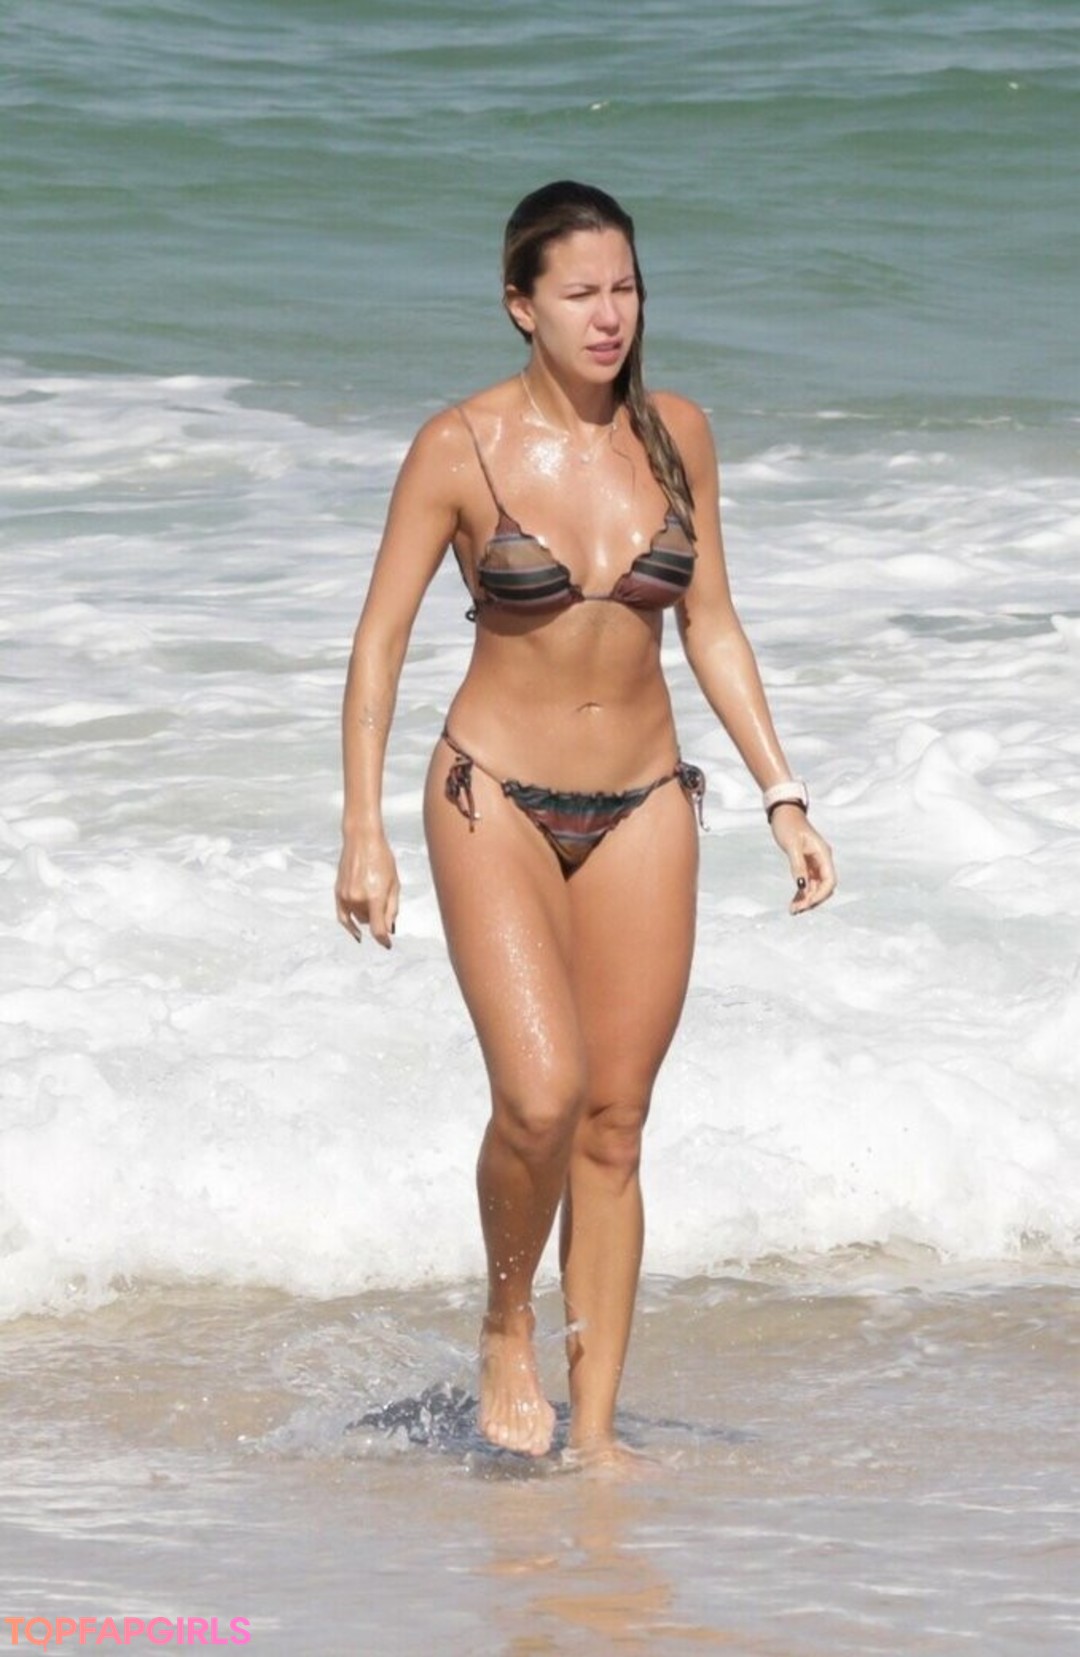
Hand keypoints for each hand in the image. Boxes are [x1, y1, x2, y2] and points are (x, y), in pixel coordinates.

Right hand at [335, 830, 399, 947]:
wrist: (362, 840)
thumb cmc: (383, 858)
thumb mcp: (395, 883)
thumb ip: (392, 908)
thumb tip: (389, 929)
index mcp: (375, 896)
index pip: (378, 929)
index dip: (384, 940)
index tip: (388, 945)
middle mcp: (358, 898)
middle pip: (369, 922)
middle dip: (378, 918)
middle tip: (384, 899)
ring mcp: (346, 896)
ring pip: (358, 918)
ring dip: (366, 915)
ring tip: (372, 894)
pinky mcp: (338, 892)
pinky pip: (342, 916)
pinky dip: (349, 926)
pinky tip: (355, 934)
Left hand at [769, 806, 835, 914]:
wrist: (784, 813)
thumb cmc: (789, 825)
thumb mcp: (792, 846)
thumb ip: (798, 866)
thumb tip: (802, 886)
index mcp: (823, 854)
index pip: (830, 880)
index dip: (820, 894)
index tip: (806, 903)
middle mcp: (822, 860)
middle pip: (824, 887)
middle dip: (812, 900)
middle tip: (796, 910)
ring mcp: (815, 863)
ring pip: (815, 887)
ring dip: (806, 899)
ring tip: (793, 910)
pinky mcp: (807, 865)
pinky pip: (807, 883)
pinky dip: (801, 893)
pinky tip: (793, 902)